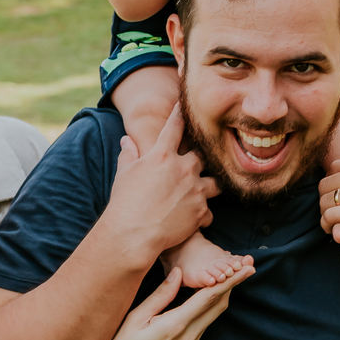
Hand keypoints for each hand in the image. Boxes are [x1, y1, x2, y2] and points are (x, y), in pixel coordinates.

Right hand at [92, 261, 253, 339]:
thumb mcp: (135, 319)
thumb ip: (160, 295)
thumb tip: (179, 273)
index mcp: (176, 325)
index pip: (210, 297)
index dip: (231, 280)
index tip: (246, 267)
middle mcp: (189, 337)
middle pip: (218, 306)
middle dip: (233, 285)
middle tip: (246, 266)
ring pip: (212, 316)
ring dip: (222, 296)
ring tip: (230, 277)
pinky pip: (203, 325)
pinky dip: (210, 308)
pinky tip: (207, 298)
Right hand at [110, 103, 218, 265]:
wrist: (133, 234)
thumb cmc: (124, 203)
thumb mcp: (124, 174)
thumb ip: (129, 154)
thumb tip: (126, 140)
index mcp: (162, 155)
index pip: (175, 126)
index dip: (181, 113)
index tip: (185, 105)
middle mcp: (183, 168)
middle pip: (203, 156)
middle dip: (201, 160)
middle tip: (196, 166)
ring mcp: (195, 190)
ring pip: (215, 183)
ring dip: (209, 187)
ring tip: (203, 193)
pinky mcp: (201, 211)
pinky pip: (209, 211)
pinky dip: (202, 215)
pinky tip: (194, 219)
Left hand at [319, 151, 339, 271]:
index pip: (336, 166)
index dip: (331, 182)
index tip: (335, 196)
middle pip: (327, 182)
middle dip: (324, 199)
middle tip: (330, 212)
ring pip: (326, 199)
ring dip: (324, 213)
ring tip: (332, 223)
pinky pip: (329, 215)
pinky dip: (327, 224)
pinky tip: (334, 231)